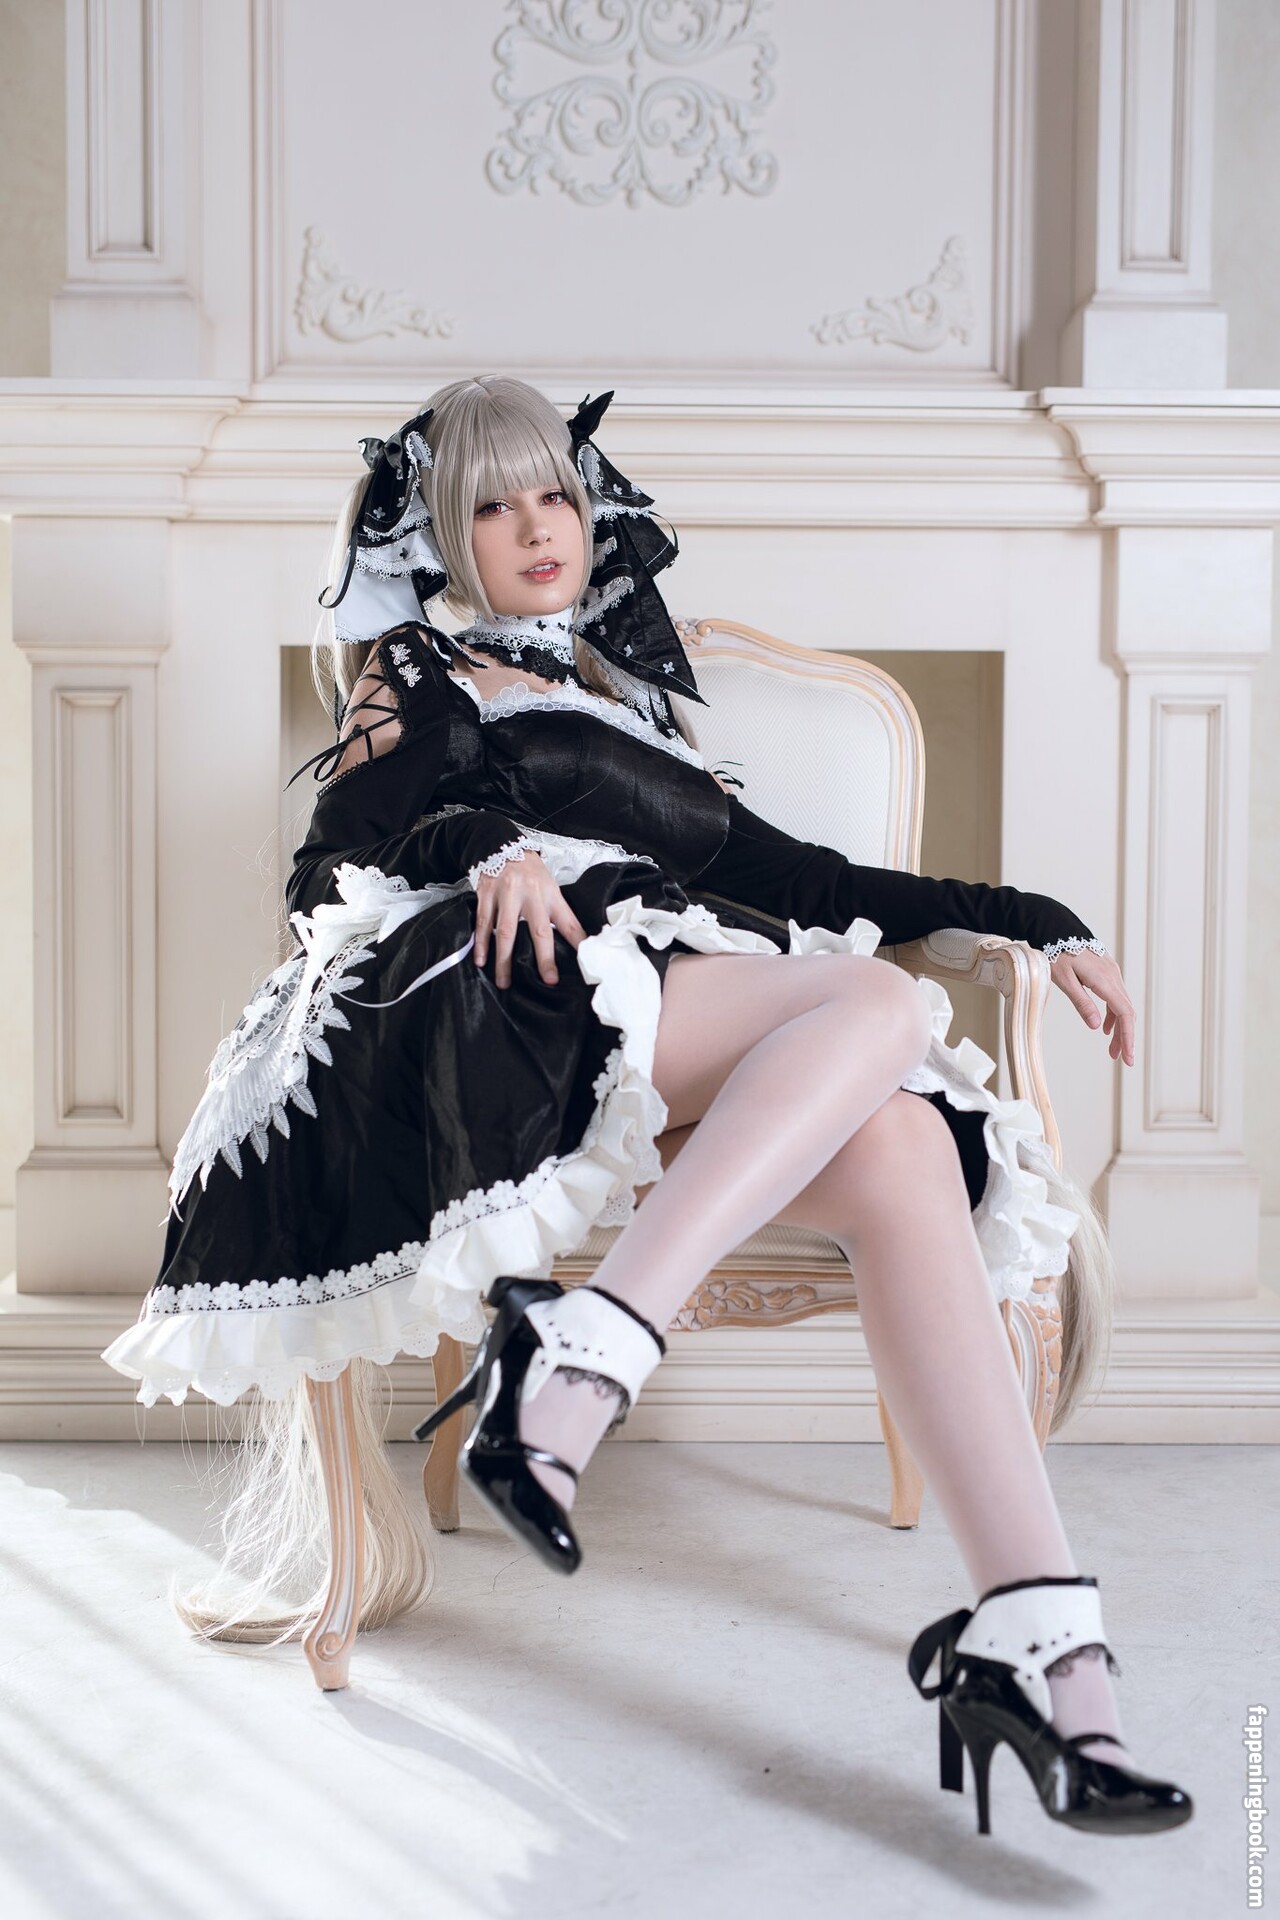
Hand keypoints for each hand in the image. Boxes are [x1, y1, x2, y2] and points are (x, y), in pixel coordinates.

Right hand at [472, 850, 586, 989]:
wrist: (500, 844)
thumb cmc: (529, 872)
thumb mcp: (550, 886)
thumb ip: (558, 912)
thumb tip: (575, 941)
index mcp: (550, 894)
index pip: (568, 921)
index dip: (577, 941)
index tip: (584, 961)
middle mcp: (530, 895)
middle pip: (538, 930)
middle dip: (544, 957)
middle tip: (547, 979)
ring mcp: (506, 895)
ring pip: (505, 932)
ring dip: (504, 959)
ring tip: (504, 982)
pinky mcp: (486, 896)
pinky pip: (482, 923)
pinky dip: (481, 943)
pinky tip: (481, 960)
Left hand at [1049, 948, 1135, 1065]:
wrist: (1055, 926)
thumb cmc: (1055, 951)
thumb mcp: (1064, 980)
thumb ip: (1082, 1002)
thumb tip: (1096, 1026)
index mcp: (1105, 980)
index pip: (1124, 1014)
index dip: (1127, 1037)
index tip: (1127, 1057)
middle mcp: (1113, 976)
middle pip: (1126, 1012)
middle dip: (1124, 1037)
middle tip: (1121, 1059)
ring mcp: (1111, 972)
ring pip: (1121, 1004)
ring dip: (1118, 1027)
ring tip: (1111, 1048)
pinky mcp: (1105, 970)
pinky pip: (1115, 996)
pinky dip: (1113, 1013)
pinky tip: (1104, 1026)